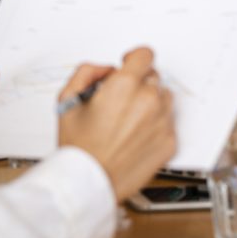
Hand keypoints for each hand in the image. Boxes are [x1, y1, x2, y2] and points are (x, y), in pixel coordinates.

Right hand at [58, 47, 175, 201]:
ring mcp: (161, 122)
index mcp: (125, 86)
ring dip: (150, 102)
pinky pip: (168, 122)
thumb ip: (87, 72)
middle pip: (154, 76)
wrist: (89, 183)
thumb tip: (106, 70)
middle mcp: (148, 101)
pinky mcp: (169, 142)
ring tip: (128, 120)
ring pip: (164, 98)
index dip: (134, 58)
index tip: (129, 65)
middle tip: (121, 100)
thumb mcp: (67, 100)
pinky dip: (155, 125)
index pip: (145, 55)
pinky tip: (135, 136)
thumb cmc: (78, 147)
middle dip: (138, 83)